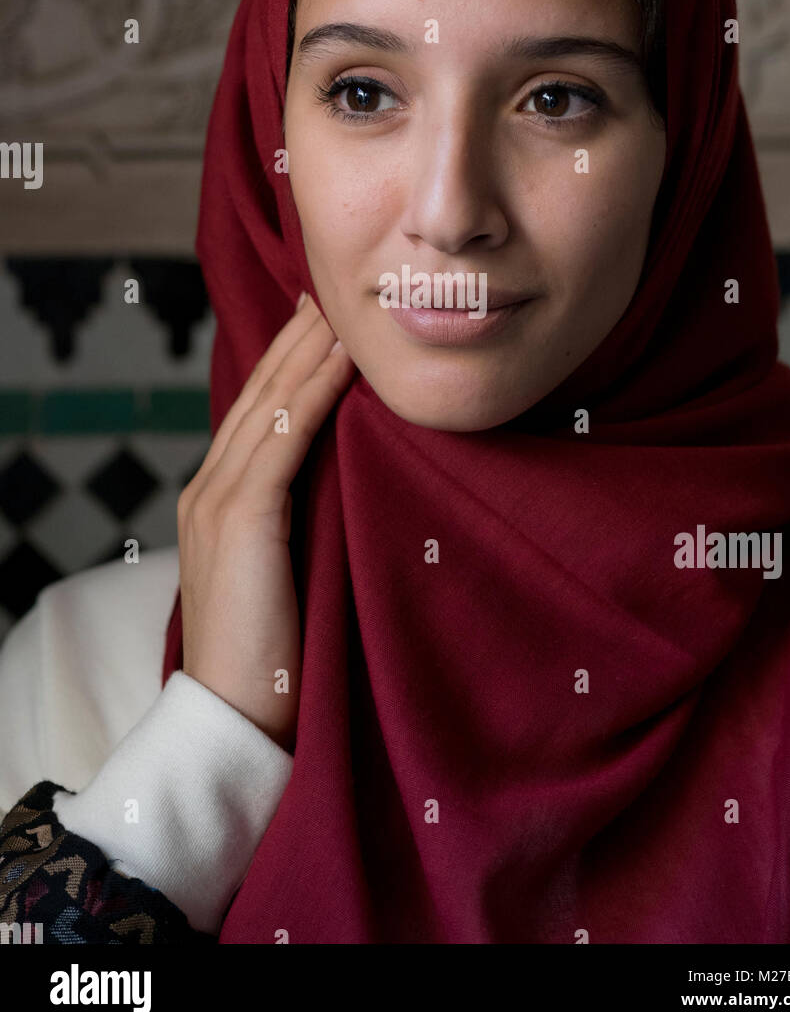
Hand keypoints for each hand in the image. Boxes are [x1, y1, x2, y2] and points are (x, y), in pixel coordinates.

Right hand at [177, 293, 353, 752]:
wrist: (236, 722)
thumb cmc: (279, 656)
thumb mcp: (292, 570)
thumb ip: (307, 520)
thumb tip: (358, 479)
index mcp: (220, 500)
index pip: (260, 412)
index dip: (292, 361)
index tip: (327, 320)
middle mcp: (210, 489)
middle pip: (262, 393)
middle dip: (300, 338)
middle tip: (334, 289)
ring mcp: (218, 501)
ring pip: (270, 405)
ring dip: (310, 350)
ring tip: (343, 305)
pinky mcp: (239, 520)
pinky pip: (281, 439)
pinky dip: (313, 393)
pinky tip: (341, 360)